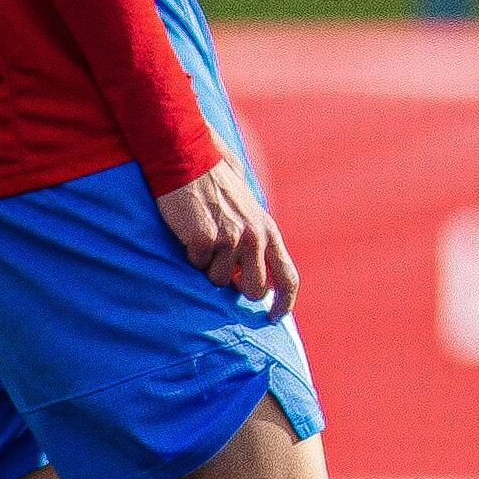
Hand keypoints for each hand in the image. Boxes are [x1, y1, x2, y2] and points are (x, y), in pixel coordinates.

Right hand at [156, 158, 298, 317]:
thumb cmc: (216, 188)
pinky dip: (191, 256)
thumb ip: (256, 243)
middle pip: (253, 289)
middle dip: (236, 287)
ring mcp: (230, 239)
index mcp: (268, 232)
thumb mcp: (248, 213)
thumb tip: (258, 280)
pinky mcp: (204, 239)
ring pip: (218, 280)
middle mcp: (255, 237)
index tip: (274, 317)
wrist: (190, 161)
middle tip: (222, 268)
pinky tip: (190, 232)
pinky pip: (196, 266)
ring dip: (208, 267)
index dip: (285, 302)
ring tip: (204, 237)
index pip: (288, 277)